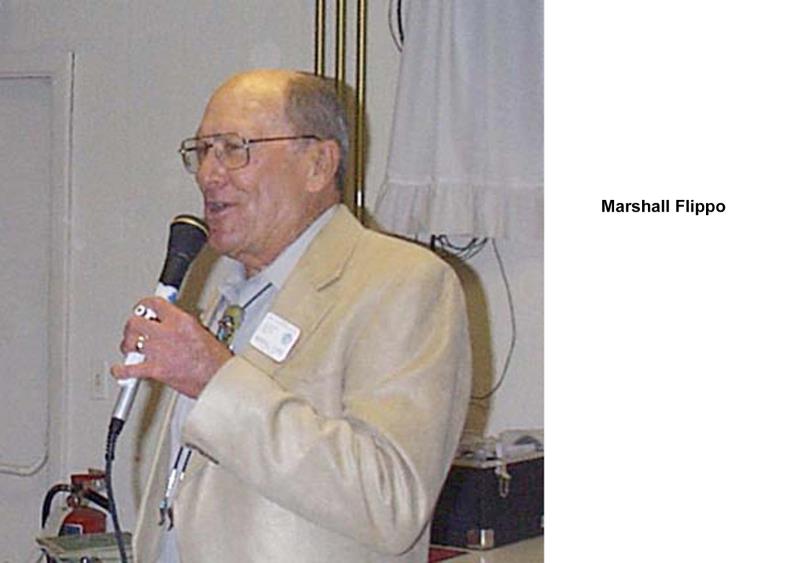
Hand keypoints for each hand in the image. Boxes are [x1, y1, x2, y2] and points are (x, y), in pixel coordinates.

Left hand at [111, 297, 231, 397]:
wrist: (218, 379)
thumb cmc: (216, 360)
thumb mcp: (202, 332)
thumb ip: (182, 325)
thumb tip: (171, 323)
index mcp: (181, 321)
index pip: (154, 303)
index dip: (145, 304)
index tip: (144, 307)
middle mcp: (166, 333)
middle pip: (134, 322)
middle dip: (133, 324)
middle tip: (135, 328)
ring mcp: (158, 352)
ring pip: (128, 342)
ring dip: (127, 344)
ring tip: (130, 347)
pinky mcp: (155, 370)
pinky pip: (128, 369)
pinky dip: (121, 370)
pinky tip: (120, 369)